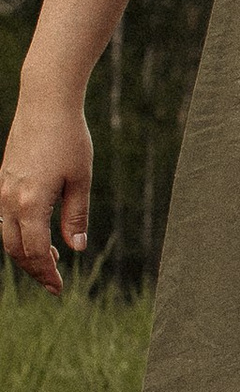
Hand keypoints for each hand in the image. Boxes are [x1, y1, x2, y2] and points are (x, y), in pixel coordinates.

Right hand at [0, 90, 92, 293]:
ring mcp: (1, 188)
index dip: (46, 274)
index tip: (59, 288)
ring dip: (24, 252)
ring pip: (6, 234)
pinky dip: (17, 233)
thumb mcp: (81, 179)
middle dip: (33, 269)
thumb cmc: (69, 138)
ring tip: (49, 261)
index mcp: (30, 202)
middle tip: (54, 282)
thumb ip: (76, 216)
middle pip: (15, 249)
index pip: (34, 251)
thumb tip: (77, 248)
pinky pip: (3, 217)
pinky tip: (37, 234)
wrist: (44, 102)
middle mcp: (9, 198)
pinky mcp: (1, 178)